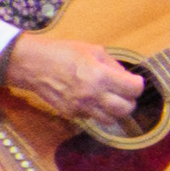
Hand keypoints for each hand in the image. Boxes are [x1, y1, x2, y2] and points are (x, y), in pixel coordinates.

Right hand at [0, 31, 148, 137]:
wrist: (32, 65)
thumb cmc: (62, 53)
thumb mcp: (93, 50)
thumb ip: (113, 66)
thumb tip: (127, 77)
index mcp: (100, 76)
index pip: (134, 90)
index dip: (138, 84)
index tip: (134, 80)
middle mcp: (92, 95)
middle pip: (126, 109)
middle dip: (130, 101)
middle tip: (125, 92)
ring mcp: (81, 107)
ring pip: (111, 120)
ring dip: (115, 111)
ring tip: (110, 99)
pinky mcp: (71, 114)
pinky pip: (92, 118)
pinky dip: (97, 112)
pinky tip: (92, 100)